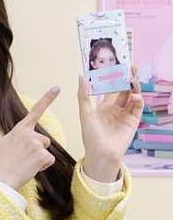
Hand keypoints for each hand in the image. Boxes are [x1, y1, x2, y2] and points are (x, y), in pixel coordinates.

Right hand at [0, 86, 59, 190]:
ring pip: (46, 150)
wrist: (0, 179)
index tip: (57, 88)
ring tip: (25, 163)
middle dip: (37, 148)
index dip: (47, 98)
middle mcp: (30, 134)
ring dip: (40, 158)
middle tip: (22, 158)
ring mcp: (36, 145)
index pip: (36, 111)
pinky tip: (31, 168)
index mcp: (20, 129)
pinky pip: (49, 160)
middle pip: (44, 139)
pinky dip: (43, 166)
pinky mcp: (42, 156)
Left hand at [78, 64, 143, 181]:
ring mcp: (125, 114)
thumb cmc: (90, 135)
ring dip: (134, 86)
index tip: (116, 65)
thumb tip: (81, 77)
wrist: (101, 153)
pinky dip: (138, 99)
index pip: (111, 88)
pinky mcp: (133, 121)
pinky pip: (138, 107)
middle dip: (127, 78)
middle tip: (131, 65)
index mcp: (104, 106)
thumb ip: (83, 95)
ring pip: (132, 96)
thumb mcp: (84, 113)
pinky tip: (134, 95)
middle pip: (124, 89)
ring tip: (133, 77)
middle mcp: (116, 108)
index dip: (114, 77)